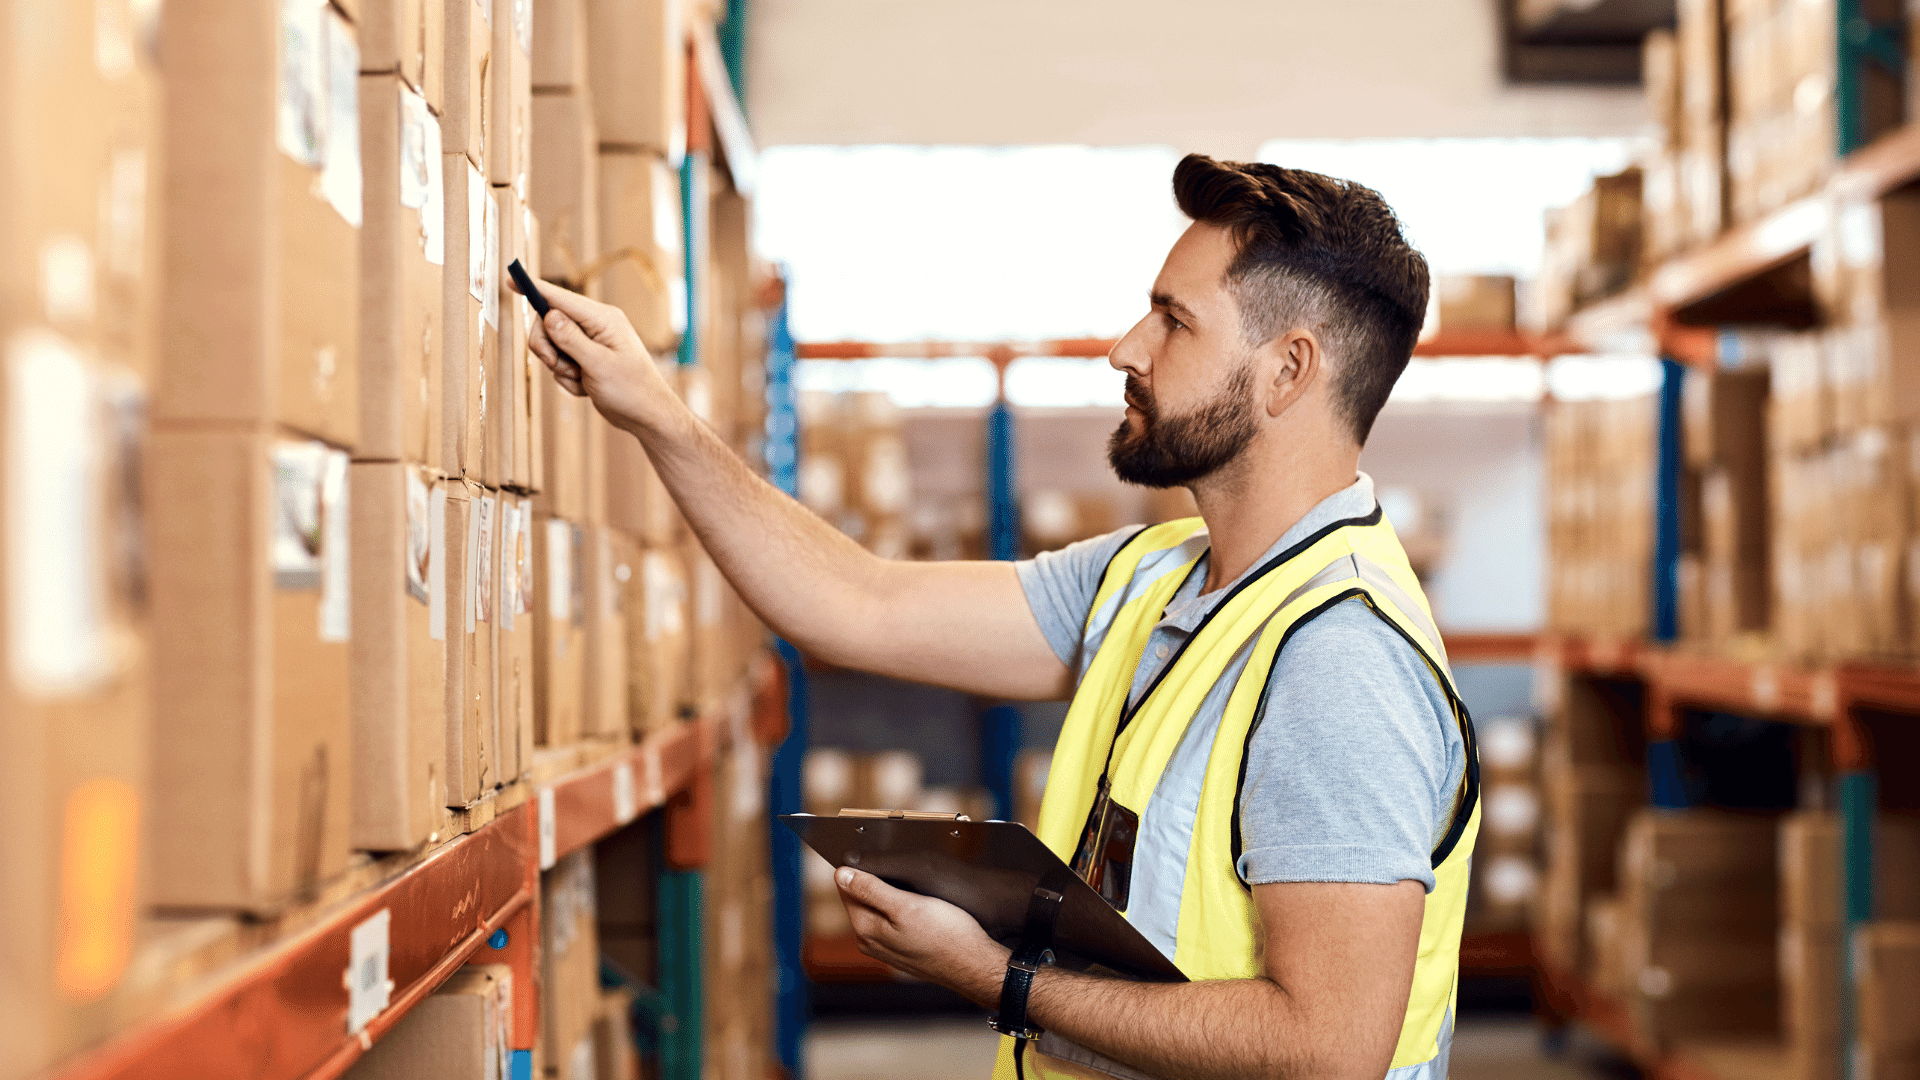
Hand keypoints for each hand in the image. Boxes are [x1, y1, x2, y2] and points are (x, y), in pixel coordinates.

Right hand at [513, 274, 675, 435]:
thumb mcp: (599, 365)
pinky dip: (568, 378)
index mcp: (603, 319)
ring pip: (552, 346)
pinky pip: (561, 363)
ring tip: (582, 380)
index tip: (511, 279)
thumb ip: (571, 339)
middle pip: (549, 323)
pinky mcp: (586, 359)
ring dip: (560, 367)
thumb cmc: (632, 390)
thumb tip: (549, 315)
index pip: (561, 298)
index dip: (534, 289)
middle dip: (548, 347)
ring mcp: (590, 342)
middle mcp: (596, 325)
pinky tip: (587, 388)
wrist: (647, 416)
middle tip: (557, 365)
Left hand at [836, 867, 1010, 1004]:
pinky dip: (899, 910)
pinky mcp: (902, 951)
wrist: (973, 965)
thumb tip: (841, 875)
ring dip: (887, 895)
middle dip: (872, 881)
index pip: (846, 889)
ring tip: (908, 883)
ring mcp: (886, 949)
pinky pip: (891, 923)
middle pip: (861, 900)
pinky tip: (917, 904)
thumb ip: (871, 890)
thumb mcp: (906, 905)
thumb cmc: (945, 934)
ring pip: (877, 911)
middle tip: (895, 866)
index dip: (857, 868)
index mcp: (866, 929)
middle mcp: (870, 942)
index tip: (872, 855)